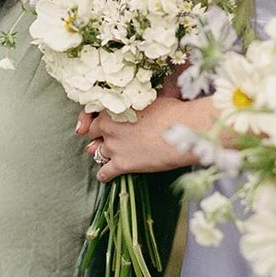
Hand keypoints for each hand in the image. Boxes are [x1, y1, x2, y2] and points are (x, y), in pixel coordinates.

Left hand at [75, 93, 213, 181]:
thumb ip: (133, 105)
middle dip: (98, 136)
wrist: (184, 129)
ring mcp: (113, 147)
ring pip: (97, 152)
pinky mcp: (122, 165)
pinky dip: (104, 175)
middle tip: (107, 138)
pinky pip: (104, 173)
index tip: (98, 123)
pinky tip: (107, 175)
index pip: (92, 113)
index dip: (96, 119)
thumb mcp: (148, 101)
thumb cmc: (171, 111)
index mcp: (112, 108)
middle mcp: (107, 127)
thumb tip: (134, 108)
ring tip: (110, 156)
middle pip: (92, 133)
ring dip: (102, 154)